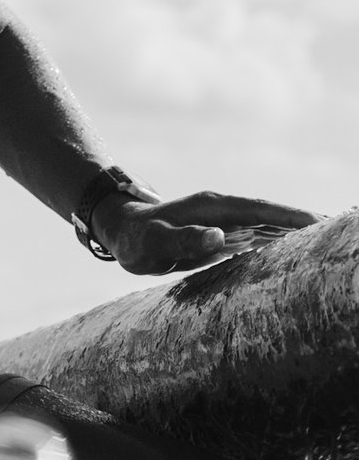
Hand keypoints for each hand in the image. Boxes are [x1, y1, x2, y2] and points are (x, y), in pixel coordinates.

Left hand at [96, 189, 320, 274]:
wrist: (122, 230)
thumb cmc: (137, 239)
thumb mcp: (156, 242)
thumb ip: (185, 240)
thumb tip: (220, 237)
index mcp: (213, 207)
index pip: (261, 210)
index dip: (291, 216)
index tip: (320, 223)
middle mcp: (223, 211)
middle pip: (272, 215)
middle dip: (303, 222)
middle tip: (336, 233)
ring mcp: (225, 222)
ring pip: (268, 225)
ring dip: (295, 233)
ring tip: (326, 243)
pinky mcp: (223, 235)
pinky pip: (258, 236)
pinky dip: (279, 241)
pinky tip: (295, 251)